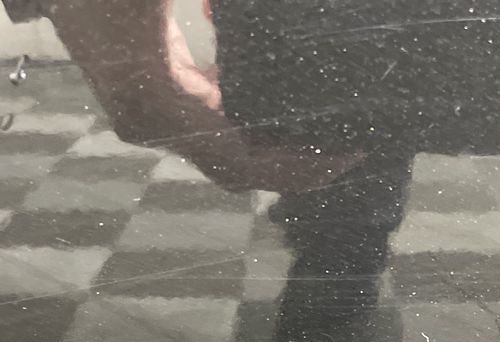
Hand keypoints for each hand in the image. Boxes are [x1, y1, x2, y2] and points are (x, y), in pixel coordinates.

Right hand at [41, 0, 359, 192]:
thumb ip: (229, 4)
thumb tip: (257, 11)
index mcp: (157, 103)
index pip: (240, 160)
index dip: (294, 167)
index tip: (342, 157)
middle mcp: (152, 122)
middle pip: (237, 167)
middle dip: (293, 167)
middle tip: (349, 154)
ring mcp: (149, 114)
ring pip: (224, 148)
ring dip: (273, 143)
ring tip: (328, 130)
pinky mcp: (151, 94)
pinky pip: (209, 121)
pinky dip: (247, 114)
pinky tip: (280, 95)